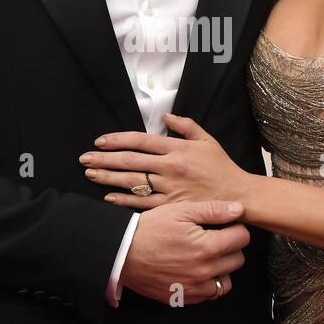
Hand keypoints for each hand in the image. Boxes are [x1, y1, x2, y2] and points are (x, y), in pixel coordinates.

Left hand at [78, 112, 248, 209]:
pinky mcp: (170, 207)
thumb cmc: (222, 169)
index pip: (140, 140)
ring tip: (91, 175)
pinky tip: (109, 198)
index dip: (117, 140)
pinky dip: (124, 201)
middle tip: (84, 159)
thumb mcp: (207, 141)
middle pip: (129, 161)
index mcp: (177, 149)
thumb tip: (166, 115)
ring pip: (132, 181)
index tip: (101, 141)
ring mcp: (168, 188)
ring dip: (108, 178)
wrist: (238, 197)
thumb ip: (186, 126)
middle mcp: (169, 167)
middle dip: (104, 159)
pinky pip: (142, 203)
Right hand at [120, 199, 250, 304]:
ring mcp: (194, 287)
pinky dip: (207, 284)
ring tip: (206, 257)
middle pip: (237, 259)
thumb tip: (239, 210)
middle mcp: (204, 271)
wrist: (122, 252)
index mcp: (206, 247)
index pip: (242, 237)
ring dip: (222, 269)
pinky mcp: (184, 298)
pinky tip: (196, 271)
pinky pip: (208, 295)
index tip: (225, 225)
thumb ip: (212, 210)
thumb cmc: (150, 229)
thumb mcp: (180, 211)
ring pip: (226, 281)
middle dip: (230, 247)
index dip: (235, 228)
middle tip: (215, 238)